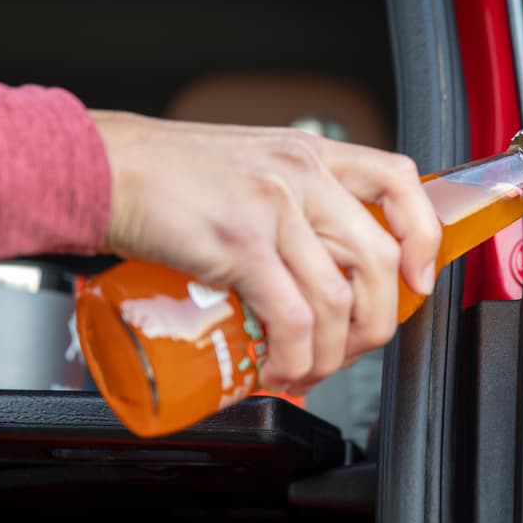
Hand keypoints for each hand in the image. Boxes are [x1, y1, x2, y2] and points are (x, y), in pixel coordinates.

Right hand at [89, 111, 441, 394]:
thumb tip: (318, 268)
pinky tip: (280, 368)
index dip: (422, 235)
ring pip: (338, 298)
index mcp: (309, 154)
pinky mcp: (240, 243)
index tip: (416, 278)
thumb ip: (290, 201)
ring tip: (307, 369)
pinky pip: (293, 316)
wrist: (100, 169)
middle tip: (353, 347)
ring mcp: (272, 207)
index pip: (399, 181)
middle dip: (376, 321)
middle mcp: (300, 174)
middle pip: (377, 258)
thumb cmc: (165, 176)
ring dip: (331, 353)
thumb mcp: (249, 167)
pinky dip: (295, 356)